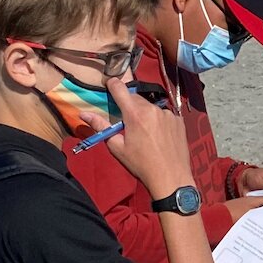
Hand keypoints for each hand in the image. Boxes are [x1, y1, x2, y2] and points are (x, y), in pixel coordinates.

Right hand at [103, 76, 193, 199]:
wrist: (171, 177)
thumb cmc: (141, 164)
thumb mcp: (117, 147)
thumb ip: (100, 127)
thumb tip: (83, 114)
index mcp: (135, 114)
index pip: (120, 89)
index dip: (112, 84)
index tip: (109, 84)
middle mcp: (153, 109)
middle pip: (136, 98)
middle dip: (129, 105)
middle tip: (126, 121)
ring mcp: (168, 114)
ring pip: (150, 107)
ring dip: (144, 114)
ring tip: (145, 133)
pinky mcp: (179, 120)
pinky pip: (164, 115)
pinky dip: (159, 121)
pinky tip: (159, 136)